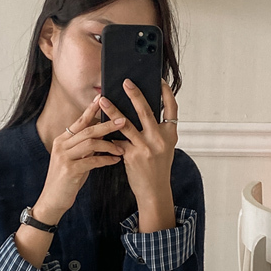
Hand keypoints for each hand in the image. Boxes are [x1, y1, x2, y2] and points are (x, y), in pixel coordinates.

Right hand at [33, 94, 125, 225]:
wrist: (52, 200)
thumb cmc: (67, 180)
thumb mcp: (76, 160)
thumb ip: (86, 147)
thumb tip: (104, 135)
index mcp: (62, 140)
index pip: (79, 121)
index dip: (91, 109)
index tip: (102, 98)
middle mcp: (61, 145)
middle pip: (87, 130)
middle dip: (107, 125)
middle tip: (123, 120)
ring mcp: (64, 157)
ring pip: (90, 143)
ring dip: (109, 145)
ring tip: (122, 148)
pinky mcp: (69, 170)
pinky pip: (92, 161)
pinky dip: (106, 160)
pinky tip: (116, 160)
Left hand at [98, 80, 177, 231]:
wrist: (154, 191)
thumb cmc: (158, 168)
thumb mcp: (164, 147)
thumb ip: (157, 130)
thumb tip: (144, 111)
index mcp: (170, 134)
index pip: (171, 108)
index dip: (165, 92)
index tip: (157, 79)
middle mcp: (159, 139)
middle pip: (146, 111)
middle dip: (135, 94)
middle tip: (125, 82)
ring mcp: (145, 147)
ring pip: (126, 124)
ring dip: (112, 111)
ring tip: (103, 101)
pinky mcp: (132, 156)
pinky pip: (117, 140)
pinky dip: (108, 134)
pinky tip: (98, 127)